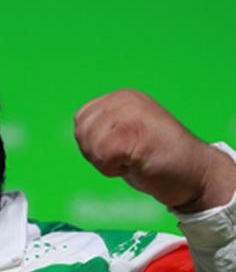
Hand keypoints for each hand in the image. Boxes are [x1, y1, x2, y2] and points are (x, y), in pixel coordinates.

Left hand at [74, 89, 235, 211]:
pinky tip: (134, 164)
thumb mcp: (125, 133)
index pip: (81, 120)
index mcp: (121, 97)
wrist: (194, 174)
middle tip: (125, 157)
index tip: (119, 149)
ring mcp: (130, 113)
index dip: (92, 144)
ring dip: (105, 162)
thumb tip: (78, 128)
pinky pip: (102, 154)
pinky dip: (112, 168)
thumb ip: (103, 127)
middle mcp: (124, 99)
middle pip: (81, 132)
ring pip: (90, 143)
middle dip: (96, 154)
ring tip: (131, 159)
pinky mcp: (133, 132)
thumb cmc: (157, 160)